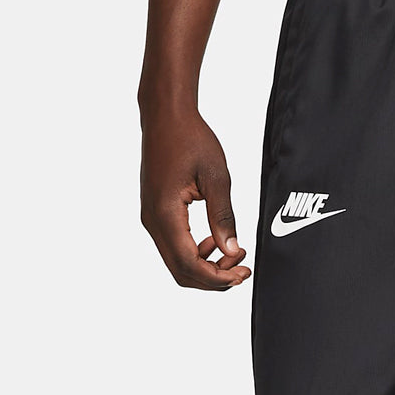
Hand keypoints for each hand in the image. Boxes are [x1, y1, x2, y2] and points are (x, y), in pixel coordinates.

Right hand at [140, 105, 250, 289]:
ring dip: (206, 267)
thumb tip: (232, 249)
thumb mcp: (217, 178)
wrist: (166, 116)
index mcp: (165, 213)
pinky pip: (174, 247)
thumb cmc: (190, 138)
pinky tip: (216, 241)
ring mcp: (151, 218)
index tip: (242, 272)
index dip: (217, 277)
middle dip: (213, 279)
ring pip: (177, 263)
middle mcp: (152, 221)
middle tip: (242, 270)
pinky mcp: (156, 214)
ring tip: (233, 254)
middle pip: (181, 272)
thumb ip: (223, 216)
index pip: (189, 264)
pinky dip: (196, 253)